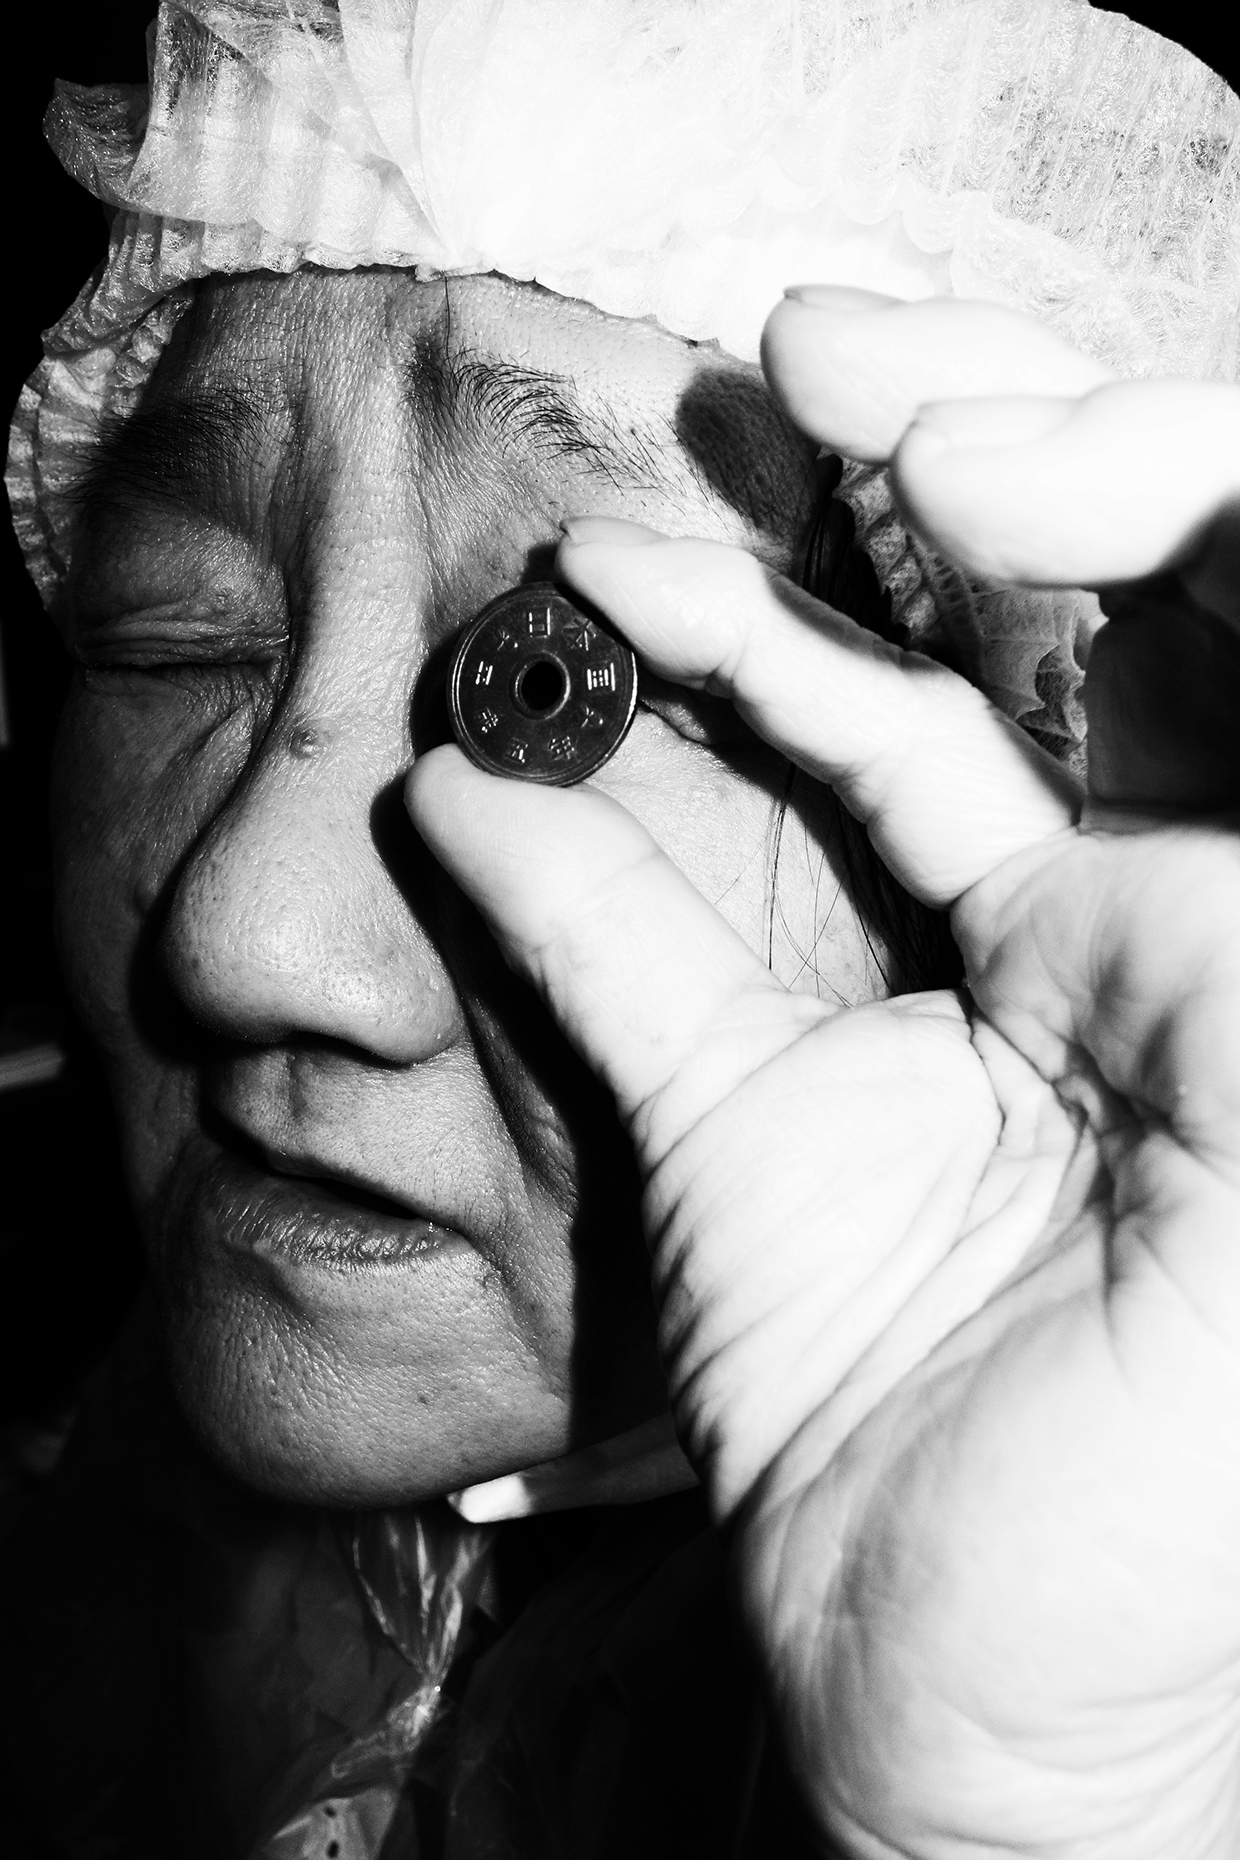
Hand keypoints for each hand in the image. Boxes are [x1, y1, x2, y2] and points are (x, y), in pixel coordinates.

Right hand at [407, 294, 1239, 1858]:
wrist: (1009, 1753)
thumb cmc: (1193, 1516)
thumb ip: (1224, 969)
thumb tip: (1169, 784)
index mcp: (1229, 945)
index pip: (1183, 662)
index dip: (1102, 513)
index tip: (979, 460)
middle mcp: (1086, 959)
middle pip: (991, 681)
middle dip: (894, 525)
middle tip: (780, 397)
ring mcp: (910, 1038)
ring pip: (807, 790)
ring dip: (693, 669)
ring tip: (582, 580)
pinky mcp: (759, 1135)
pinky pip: (643, 971)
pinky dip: (552, 877)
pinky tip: (469, 787)